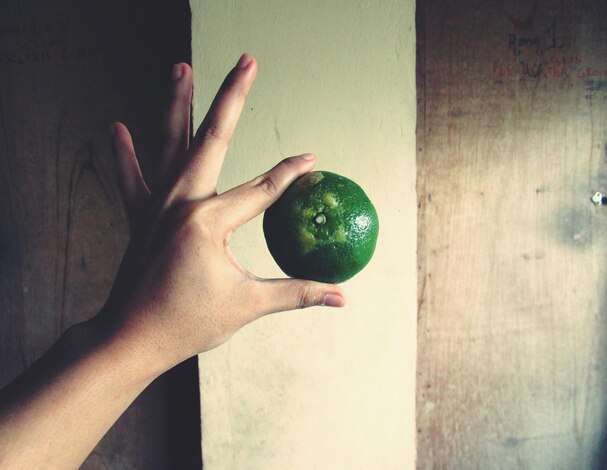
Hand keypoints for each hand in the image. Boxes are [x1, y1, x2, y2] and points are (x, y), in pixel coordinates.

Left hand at [104, 54, 344, 372]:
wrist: (129, 339)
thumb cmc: (188, 323)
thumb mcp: (249, 305)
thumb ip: (296, 294)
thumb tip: (341, 298)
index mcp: (207, 221)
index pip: (262, 188)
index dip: (291, 173)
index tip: (312, 160)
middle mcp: (180, 202)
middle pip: (212, 137)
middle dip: (232, 96)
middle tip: (248, 61)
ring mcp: (157, 206)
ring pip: (169, 144)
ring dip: (176, 104)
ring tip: (180, 67)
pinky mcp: (142, 217)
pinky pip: (134, 179)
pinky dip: (127, 156)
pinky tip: (116, 127)